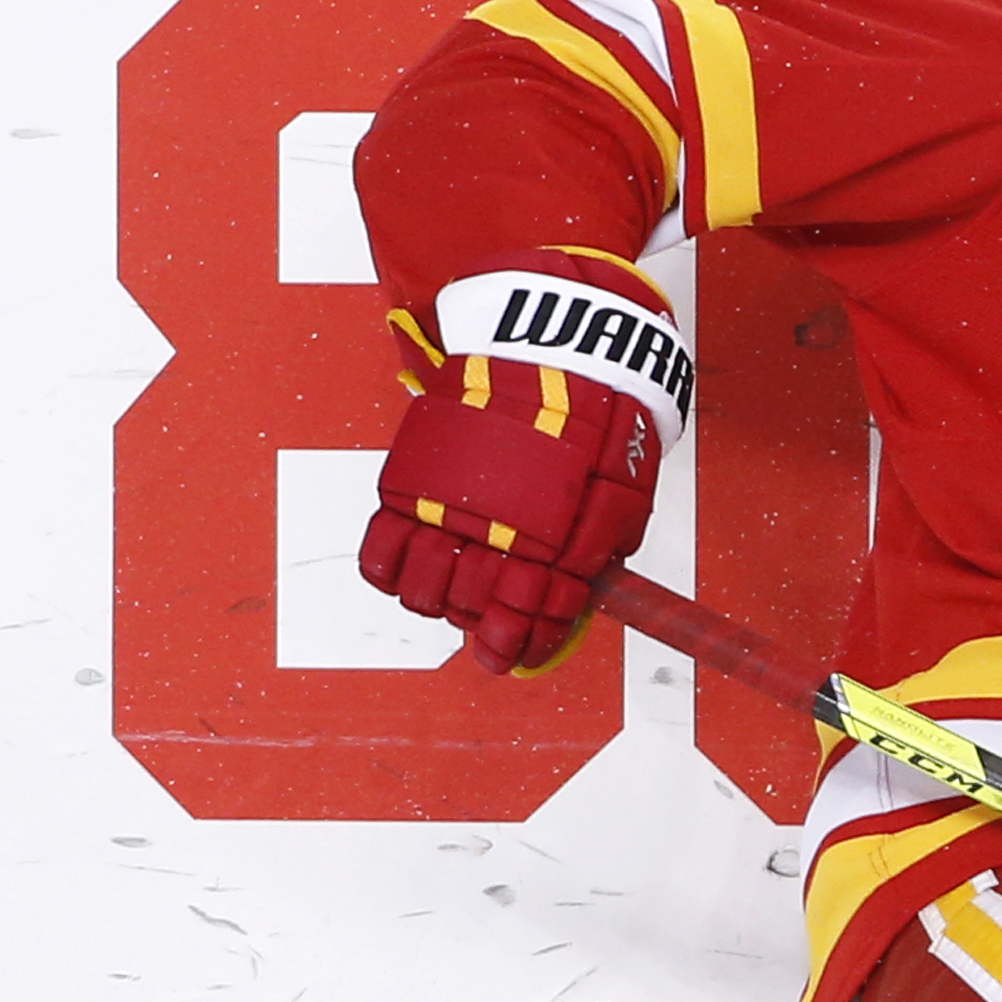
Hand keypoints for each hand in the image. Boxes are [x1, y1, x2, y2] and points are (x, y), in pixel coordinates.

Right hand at [360, 249, 689, 674]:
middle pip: (473, 612)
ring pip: (423, 593)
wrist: (555, 347)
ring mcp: (449, 509)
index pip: (531, 621)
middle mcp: (499, 535)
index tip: (511, 654)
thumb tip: (580, 598)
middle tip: (484, 613)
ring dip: (434, 602)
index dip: (520, 646)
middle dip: (479, 622)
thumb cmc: (598, 418)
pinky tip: (403, 572)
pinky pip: (379, 551)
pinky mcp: (411, 482)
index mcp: (558, 545)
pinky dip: (387, 573)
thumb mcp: (622, 493)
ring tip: (448, 590)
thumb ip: (598, 551)